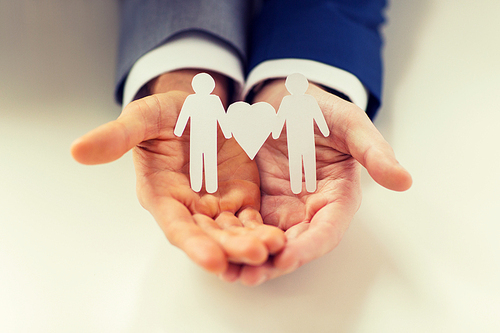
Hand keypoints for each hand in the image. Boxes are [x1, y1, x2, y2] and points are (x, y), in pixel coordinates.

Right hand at [71, 70, 284, 279]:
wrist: (199, 108)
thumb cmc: (167, 113)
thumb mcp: (144, 117)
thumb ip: (118, 135)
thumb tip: (78, 150)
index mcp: (161, 195)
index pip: (176, 226)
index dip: (193, 244)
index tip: (212, 260)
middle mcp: (188, 208)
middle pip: (209, 237)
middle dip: (230, 248)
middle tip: (254, 256)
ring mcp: (215, 206)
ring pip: (232, 233)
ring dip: (251, 244)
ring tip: (273, 248)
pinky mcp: (239, 199)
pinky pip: (251, 220)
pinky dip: (263, 230)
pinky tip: (280, 237)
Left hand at [237, 79, 411, 284]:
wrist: (282, 100)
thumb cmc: (319, 109)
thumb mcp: (348, 122)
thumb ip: (372, 150)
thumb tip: (404, 180)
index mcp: (336, 196)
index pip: (327, 229)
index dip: (310, 245)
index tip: (288, 257)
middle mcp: (309, 210)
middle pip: (294, 245)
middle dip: (273, 263)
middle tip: (249, 276)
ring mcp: (281, 208)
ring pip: (267, 242)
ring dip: (249, 259)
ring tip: (227, 272)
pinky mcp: (256, 202)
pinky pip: (244, 226)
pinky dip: (232, 240)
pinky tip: (214, 249)